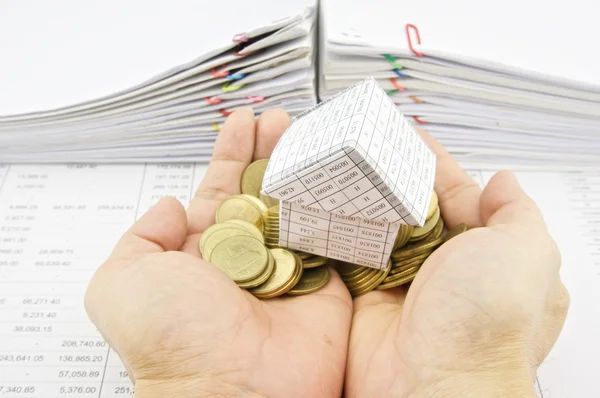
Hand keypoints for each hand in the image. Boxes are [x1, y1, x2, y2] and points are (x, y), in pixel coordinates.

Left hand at [84, 109, 352, 397]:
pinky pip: (333, 237)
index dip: (230, 154)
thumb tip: (170, 208)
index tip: (241, 121)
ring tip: (310, 133)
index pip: (220, 190)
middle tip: (281, 120)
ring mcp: (287, 270)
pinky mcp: (325, 285)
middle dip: (271, 151)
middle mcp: (246, 259)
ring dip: (304, 169)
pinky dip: (337, 205)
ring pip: (298, 207)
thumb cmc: (172, 342)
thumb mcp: (122, 281)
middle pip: (263, 191)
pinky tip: (338, 173)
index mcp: (201, 254)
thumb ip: (140, 238)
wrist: (233, 390)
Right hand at [345, 131, 569, 396]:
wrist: (432, 384)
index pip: (460, 197)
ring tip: (343, 164)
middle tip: (368, 145)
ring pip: (382, 228)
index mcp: (488, 255)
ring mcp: (404, 282)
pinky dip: (341, 229)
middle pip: (415, 210)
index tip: (411, 136)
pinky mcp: (366, 295)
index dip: (437, 165)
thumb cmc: (489, 320)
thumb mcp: (527, 253)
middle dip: (394, 178)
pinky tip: (327, 203)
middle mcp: (445, 269)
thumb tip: (504, 181)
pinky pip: (352, 253)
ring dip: (364, 200)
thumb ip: (516, 212)